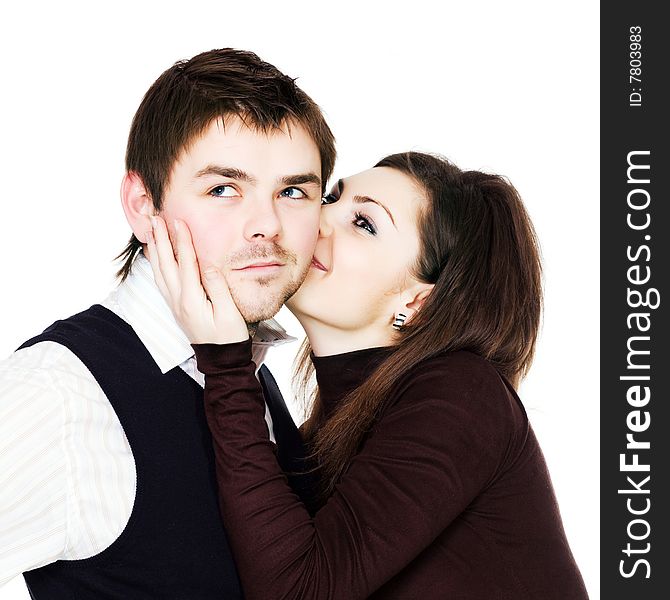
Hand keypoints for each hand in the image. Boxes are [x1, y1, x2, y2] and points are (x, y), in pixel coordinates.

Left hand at [145, 215, 248, 344]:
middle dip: (161, 239)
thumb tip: (206, 264)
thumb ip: (217, 287)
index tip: (178, 221)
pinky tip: (156, 257)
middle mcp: (179, 300)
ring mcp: (175, 304)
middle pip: (166, 264)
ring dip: (155, 250)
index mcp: (192, 299)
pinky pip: (162, 281)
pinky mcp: (177, 307)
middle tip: (155, 218)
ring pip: (160, 272)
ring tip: (151, 231)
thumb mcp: (228, 312)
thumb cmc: (229, 337)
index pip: (185, 263)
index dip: (181, 241)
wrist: (221, 360)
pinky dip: (156, 265)